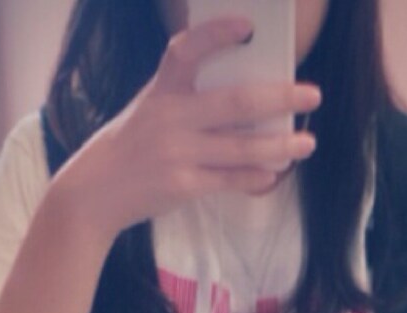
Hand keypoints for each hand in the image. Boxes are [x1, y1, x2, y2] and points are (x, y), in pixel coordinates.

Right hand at [59, 18, 320, 241]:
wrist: (94, 192)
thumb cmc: (132, 146)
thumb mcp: (150, 110)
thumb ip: (188, 101)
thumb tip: (249, 103)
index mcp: (161, 89)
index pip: (188, 50)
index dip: (218, 34)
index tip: (250, 26)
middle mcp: (170, 117)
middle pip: (235, 102)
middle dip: (280, 97)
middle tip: (313, 94)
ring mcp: (177, 153)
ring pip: (241, 147)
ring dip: (280, 144)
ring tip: (307, 142)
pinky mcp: (182, 186)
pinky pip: (230, 180)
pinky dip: (256, 177)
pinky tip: (274, 173)